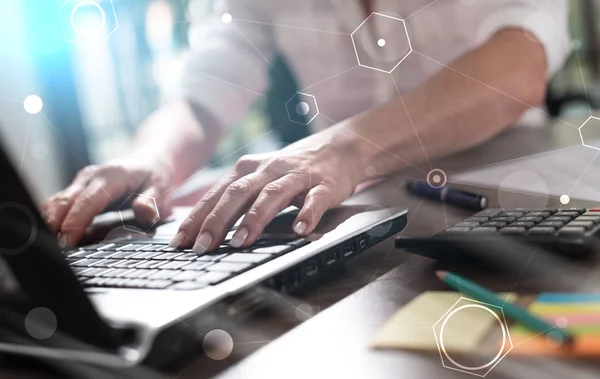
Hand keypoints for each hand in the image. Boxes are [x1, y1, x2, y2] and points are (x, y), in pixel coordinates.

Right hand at [42, 152, 173, 246]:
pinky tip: (57, 235)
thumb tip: (145, 213)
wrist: (151, 160)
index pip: (87, 202)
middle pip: (65, 201)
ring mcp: (83, 181)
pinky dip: (55, 218)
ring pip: (57, 201)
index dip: (75, 223)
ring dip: (52, 222)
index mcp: (111, 177)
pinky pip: (60, 202)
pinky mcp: (79, 187)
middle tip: (56, 250)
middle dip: (56, 225)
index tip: (67, 242)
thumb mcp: (160, 189)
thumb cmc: (155, 176)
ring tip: (53, 245)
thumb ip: (151, 202)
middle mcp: (92, 176)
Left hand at [170, 131, 364, 253]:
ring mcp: (296, 176)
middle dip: (217, 221)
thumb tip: (205, 230)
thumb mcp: (261, 179)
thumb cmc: (294, 170)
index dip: (196, 218)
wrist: (340, 147)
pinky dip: (307, 214)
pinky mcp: (324, 184)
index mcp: (248, 169)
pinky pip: (314, 199)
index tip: (179, 242)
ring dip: (254, 219)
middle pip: (237, 193)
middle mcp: (268, 169)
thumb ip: (238, 200)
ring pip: (271, 195)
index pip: (216, 194)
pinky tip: (301, 230)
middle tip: (201, 247)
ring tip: (240, 242)